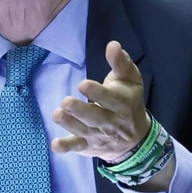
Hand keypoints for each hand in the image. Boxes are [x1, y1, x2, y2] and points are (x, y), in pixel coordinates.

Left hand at [52, 41, 174, 190]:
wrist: (136, 139)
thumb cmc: (129, 101)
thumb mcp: (131, 80)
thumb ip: (121, 62)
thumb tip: (113, 45)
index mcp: (122, 103)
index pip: (110, 99)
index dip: (97, 92)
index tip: (83, 84)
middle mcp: (111, 122)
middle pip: (95, 117)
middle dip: (80, 110)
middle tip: (66, 102)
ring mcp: (99, 136)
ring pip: (84, 131)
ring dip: (70, 124)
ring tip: (57, 115)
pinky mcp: (88, 146)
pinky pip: (77, 147)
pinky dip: (67, 147)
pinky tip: (56, 145)